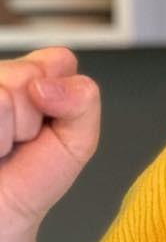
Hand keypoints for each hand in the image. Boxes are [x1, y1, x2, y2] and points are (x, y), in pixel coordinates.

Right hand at [0, 46, 99, 241]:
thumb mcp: (77, 139)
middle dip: (29, 119)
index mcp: (28, 77)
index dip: (59, 97)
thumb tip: (46, 86)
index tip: (44, 126)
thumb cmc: (28, 180)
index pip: (57, 61)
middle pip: (26, 76)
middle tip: (15, 145)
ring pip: (3, 96)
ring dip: (4, 133)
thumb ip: (83, 100)